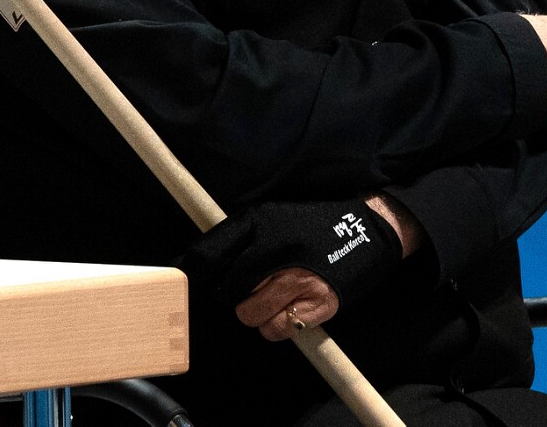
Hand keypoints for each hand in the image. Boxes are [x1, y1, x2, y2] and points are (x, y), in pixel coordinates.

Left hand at [177, 197, 403, 338]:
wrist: (367, 230)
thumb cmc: (314, 226)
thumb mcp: (272, 217)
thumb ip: (238, 239)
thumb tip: (200, 264)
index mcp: (258, 223)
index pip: (207, 253)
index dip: (190, 273)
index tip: (180, 284)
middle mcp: (272, 250)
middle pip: (226, 291)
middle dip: (233, 295)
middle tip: (252, 287)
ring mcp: (295, 279)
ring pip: (248, 314)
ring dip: (256, 311)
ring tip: (275, 295)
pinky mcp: (315, 303)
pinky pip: (275, 329)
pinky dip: (278, 325)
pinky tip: (291, 307)